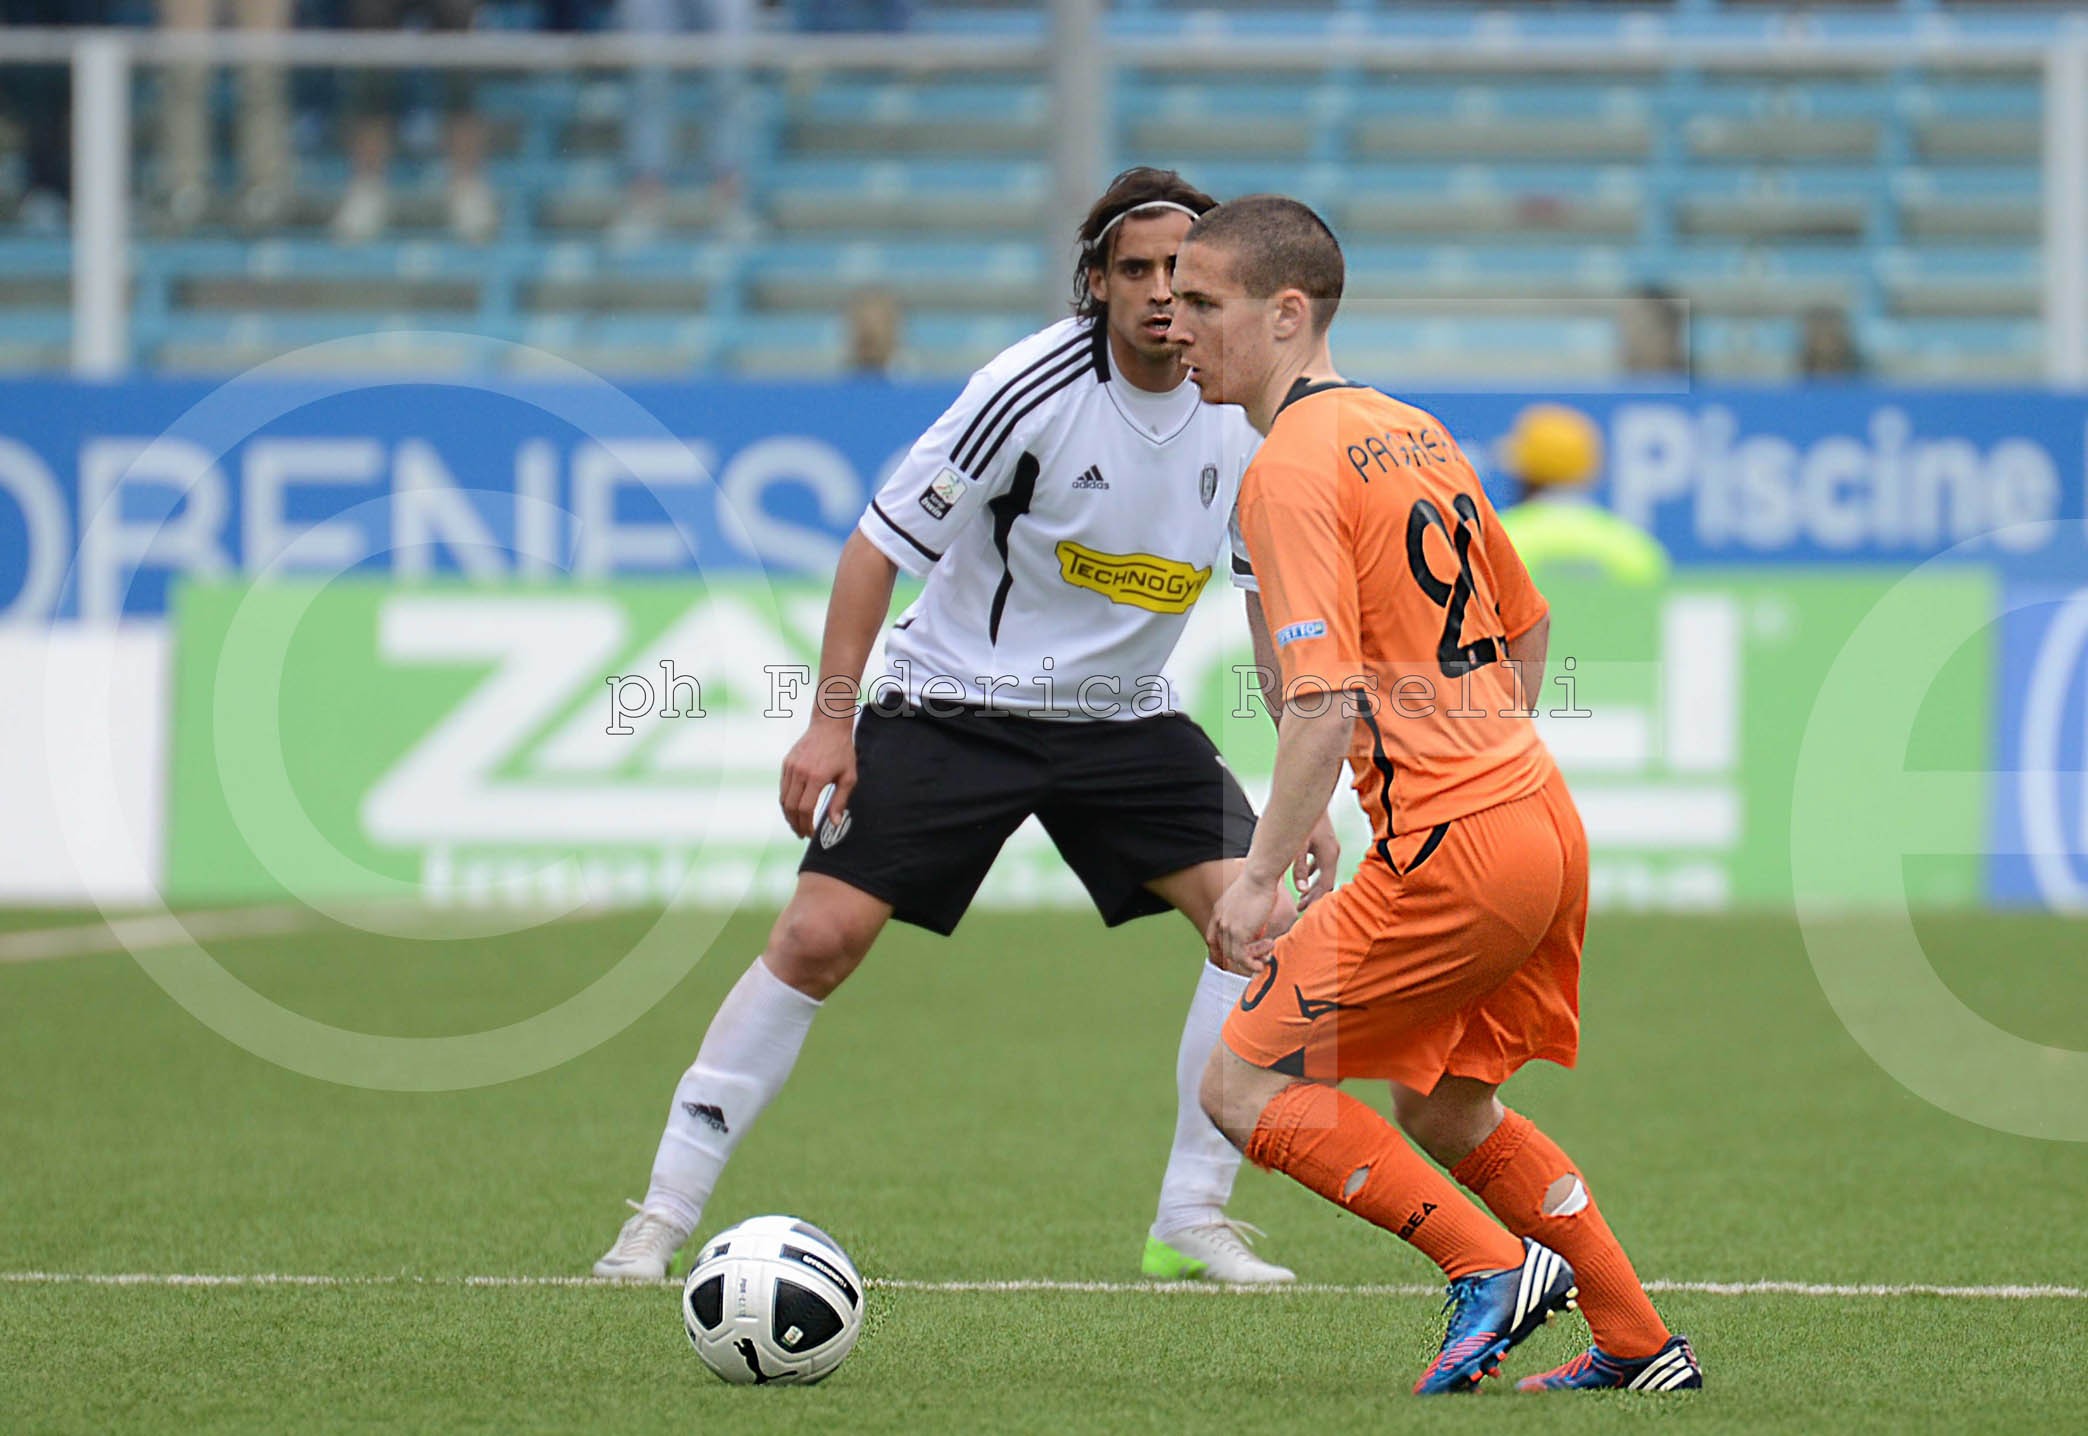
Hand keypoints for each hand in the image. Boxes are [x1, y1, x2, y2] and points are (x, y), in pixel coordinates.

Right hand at [779, 718, 855, 839]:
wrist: (829, 725)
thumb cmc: (842, 751)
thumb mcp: (848, 777)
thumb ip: (840, 801)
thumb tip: (834, 822)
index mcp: (816, 777)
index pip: (806, 808)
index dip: (807, 825)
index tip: (811, 834)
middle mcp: (800, 772)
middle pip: (791, 806)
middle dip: (796, 824)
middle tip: (802, 834)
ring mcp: (790, 767)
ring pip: (783, 798)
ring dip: (789, 815)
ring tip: (797, 824)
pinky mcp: (786, 763)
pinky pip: (783, 788)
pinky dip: (786, 801)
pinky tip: (793, 809)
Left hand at [1204, 870, 1286, 976]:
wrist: (1259, 877)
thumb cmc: (1258, 882)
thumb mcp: (1246, 898)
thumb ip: (1246, 913)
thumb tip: (1257, 925)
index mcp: (1219, 913)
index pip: (1212, 939)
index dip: (1220, 951)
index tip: (1234, 957)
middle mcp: (1220, 922)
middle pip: (1223, 950)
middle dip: (1241, 959)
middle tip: (1258, 961)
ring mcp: (1228, 928)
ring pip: (1234, 956)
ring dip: (1251, 961)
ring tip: (1265, 959)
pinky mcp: (1238, 933)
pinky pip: (1243, 956)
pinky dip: (1254, 961)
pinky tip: (1266, 956)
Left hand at [1291, 813, 1340, 910]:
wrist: (1309, 795)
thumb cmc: (1302, 820)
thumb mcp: (1297, 846)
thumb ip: (1298, 868)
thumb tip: (1300, 891)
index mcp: (1329, 855)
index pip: (1325, 885)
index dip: (1315, 899)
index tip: (1303, 909)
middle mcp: (1333, 852)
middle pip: (1326, 881)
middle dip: (1314, 896)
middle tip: (1300, 908)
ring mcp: (1331, 847)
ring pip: (1324, 873)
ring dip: (1313, 885)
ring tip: (1301, 896)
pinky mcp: (1325, 842)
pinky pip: (1322, 864)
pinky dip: (1313, 873)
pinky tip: (1303, 877)